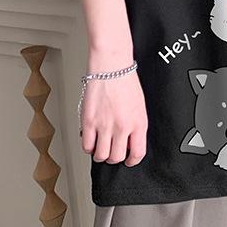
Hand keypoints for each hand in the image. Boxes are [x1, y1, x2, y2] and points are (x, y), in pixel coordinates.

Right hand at [80, 51, 147, 165]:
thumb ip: (135, 125)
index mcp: (138, 123)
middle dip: (114, 158)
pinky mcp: (89, 121)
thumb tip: (129, 141)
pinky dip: (88, 147)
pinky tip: (91, 140)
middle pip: (116, 157)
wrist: (111, 66)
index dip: (132, 160)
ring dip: (100, 154)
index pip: (138, 153)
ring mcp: (105, 125)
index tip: (129, 160)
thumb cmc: (125, 81)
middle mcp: (122, 126)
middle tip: (112, 152)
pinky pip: (87, 145)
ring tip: (101, 146)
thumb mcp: (139, 105)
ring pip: (101, 155)